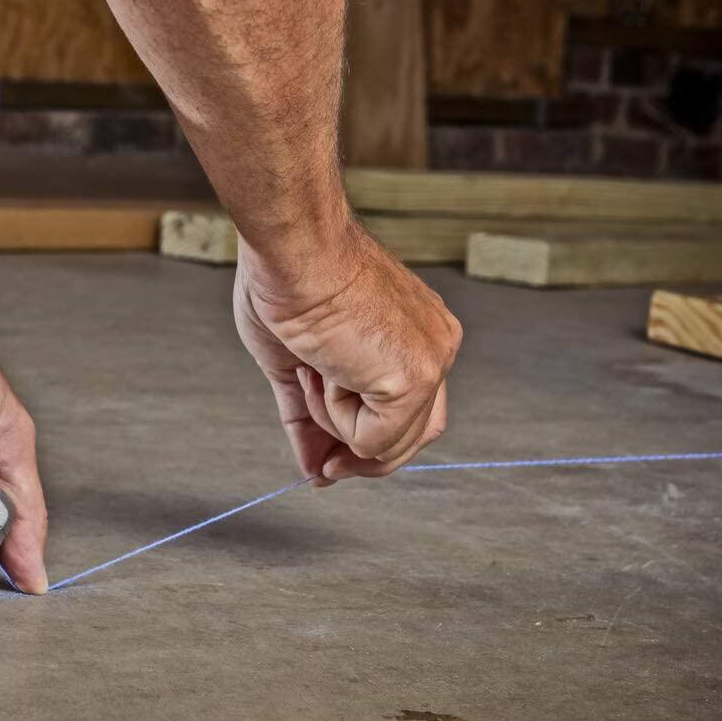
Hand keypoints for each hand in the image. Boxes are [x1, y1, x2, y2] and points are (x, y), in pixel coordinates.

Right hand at [234, 226, 461, 483]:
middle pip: (415, 434)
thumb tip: (314, 471)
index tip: (327, 461)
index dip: (366, 441)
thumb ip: (311, 418)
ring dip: (335, 426)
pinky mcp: (415, 379)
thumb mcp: (296, 362)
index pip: (409, 408)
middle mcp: (436, 347)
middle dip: (363, 458)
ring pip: (390, 443)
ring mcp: (432, 363)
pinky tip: (320, 368)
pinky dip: (333, 418)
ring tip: (311, 372)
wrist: (291, 249)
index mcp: (416, 333)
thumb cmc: (286, 282)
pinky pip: (372, 441)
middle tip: (325, 469)